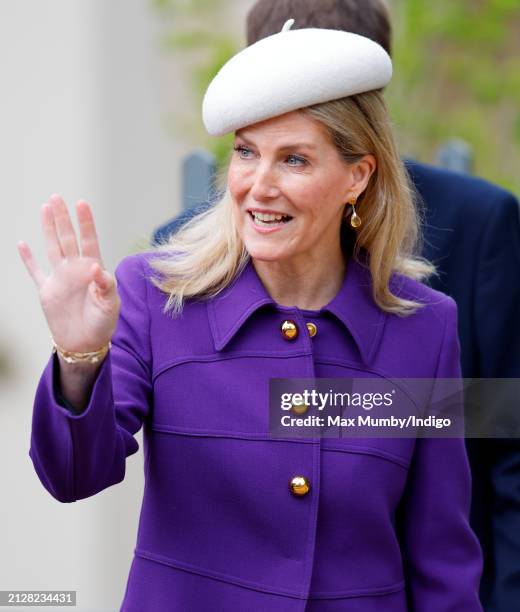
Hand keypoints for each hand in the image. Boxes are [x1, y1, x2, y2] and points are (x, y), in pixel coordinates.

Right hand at [17, 194, 120, 352]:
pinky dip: (28, 259)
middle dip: (63, 218)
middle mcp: (76, 270)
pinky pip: (35, 271)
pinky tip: (22, 244)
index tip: (82, 203)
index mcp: (94, 270)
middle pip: (68, 238)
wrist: (86, 344)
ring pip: (53, 247)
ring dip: (48, 229)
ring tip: (45, 208)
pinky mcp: (47, 291)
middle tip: (57, 198)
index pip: (89, 241)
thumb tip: (96, 267)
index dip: (85, 222)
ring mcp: (60, 278)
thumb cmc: (103, 324)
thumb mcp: (110, 304)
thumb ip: (105, 285)